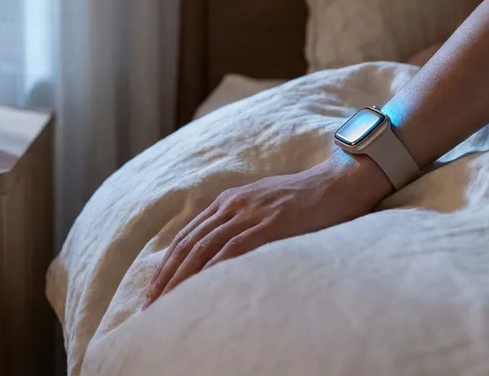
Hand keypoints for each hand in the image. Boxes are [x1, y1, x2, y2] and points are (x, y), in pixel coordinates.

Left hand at [143, 151, 391, 307]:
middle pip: (188, 246)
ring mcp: (250, 213)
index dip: (166, 266)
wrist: (339, 182)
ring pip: (203, 250)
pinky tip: (201, 291)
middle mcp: (233, 205)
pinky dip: (213, 271)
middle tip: (149, 307)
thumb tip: (225, 255)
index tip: (153, 292)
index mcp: (229, 202)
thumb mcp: (265, 207)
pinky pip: (233, 250)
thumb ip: (243, 224)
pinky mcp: (270, 224)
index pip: (187, 237)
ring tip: (167, 306)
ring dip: (181, 281)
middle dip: (165, 278)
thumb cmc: (306, 200)